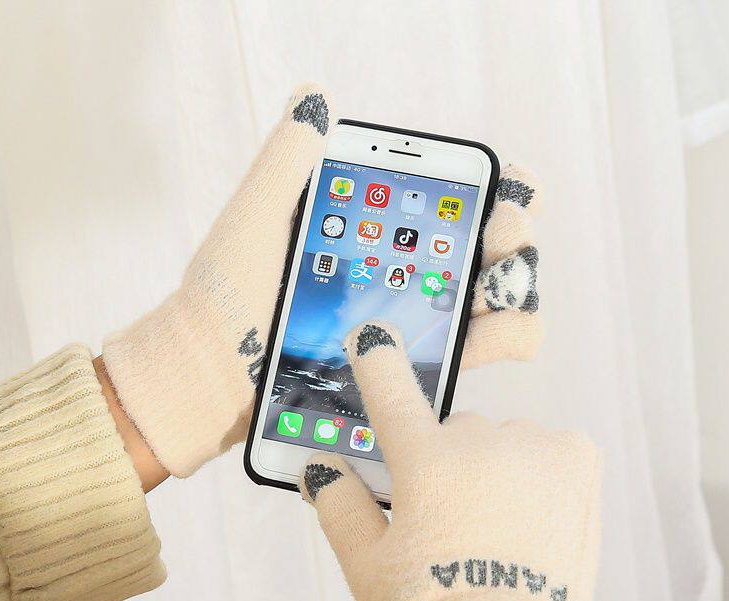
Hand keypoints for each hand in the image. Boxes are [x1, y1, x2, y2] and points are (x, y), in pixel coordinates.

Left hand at [102, 84, 542, 478]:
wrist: (212, 374)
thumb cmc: (228, 294)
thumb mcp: (257, 218)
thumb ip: (289, 161)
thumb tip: (315, 99)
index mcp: (377, 233)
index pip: (455, 202)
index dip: (498, 189)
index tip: (504, 188)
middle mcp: (408, 276)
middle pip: (494, 248)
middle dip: (512, 234)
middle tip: (494, 235)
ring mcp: (415, 324)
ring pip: (503, 302)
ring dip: (516, 288)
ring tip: (492, 287)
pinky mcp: (416, 371)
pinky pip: (479, 352)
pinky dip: (505, 337)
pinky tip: (486, 331)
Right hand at [300, 321, 599, 600]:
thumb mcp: (364, 564)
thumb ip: (339, 504)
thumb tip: (320, 467)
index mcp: (423, 461)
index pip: (391, 392)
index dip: (377, 362)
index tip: (372, 336)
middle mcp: (480, 442)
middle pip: (454, 433)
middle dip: (448, 464)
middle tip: (451, 521)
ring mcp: (535, 448)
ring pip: (502, 442)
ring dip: (496, 469)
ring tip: (498, 530)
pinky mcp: (578, 462)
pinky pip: (548, 447)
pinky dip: (539, 471)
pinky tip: (533, 515)